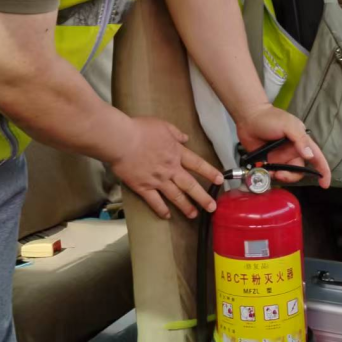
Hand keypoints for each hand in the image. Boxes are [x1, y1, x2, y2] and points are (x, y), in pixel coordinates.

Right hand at [109, 116, 223, 219]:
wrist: (121, 141)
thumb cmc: (140, 130)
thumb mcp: (162, 125)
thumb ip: (176, 133)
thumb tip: (186, 138)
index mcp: (176, 152)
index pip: (197, 164)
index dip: (210, 172)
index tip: (220, 180)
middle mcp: (170, 169)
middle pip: (190, 185)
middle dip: (203, 197)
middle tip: (212, 207)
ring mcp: (157, 180)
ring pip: (176, 196)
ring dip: (186, 206)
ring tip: (194, 215)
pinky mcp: (143, 188)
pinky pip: (155, 202)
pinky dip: (162, 210)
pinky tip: (167, 216)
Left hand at [235, 104, 331, 187]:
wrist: (248, 117)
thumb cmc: (270, 118)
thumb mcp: (288, 125)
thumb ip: (300, 139)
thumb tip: (309, 155)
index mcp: (301, 143)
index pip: (316, 158)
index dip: (323, 171)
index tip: (324, 184)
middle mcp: (292, 152)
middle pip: (299, 171)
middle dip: (292, 176)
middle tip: (281, 174)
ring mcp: (279, 158)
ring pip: (286, 174)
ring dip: (280, 177)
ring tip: (272, 172)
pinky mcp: (267, 162)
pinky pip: (272, 174)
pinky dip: (269, 176)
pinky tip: (264, 171)